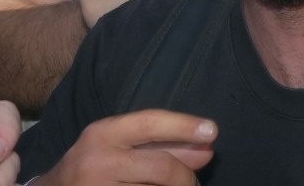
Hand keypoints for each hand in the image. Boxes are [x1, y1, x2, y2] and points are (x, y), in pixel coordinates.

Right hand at [40, 111, 216, 185]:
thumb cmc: (91, 166)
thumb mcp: (116, 147)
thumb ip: (158, 146)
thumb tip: (205, 148)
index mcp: (102, 134)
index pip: (149, 123)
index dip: (183, 125)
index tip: (212, 130)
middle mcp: (99, 161)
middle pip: (160, 167)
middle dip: (186, 177)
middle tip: (193, 183)